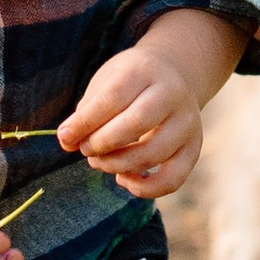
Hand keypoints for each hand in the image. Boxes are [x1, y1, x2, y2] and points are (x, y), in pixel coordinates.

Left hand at [59, 8, 245, 200]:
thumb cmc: (130, 82)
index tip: (65, 137)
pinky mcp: (194, 147)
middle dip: (101, 143)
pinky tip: (124, 178)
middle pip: (136, 124)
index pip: (113, 98)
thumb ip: (87, 112)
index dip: (85, 122)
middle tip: (85, 149)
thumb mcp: (107, 82)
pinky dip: (145, 188)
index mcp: (145, 70)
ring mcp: (188, 122)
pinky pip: (173, 179)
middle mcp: (172, 94)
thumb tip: (67, 142)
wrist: (173, 74)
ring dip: (118, 166)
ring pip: (153, 154)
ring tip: (100, 162)